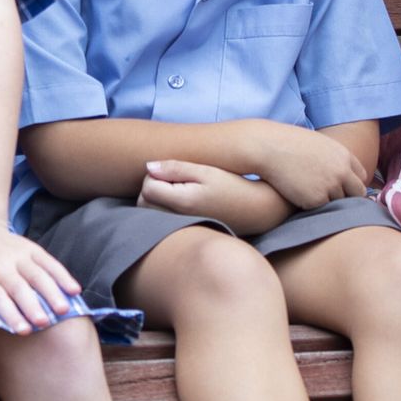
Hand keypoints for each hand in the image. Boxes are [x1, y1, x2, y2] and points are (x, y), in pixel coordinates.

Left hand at [0, 220, 81, 332]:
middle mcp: (0, 262)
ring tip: (64, 309)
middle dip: (32, 304)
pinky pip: (49, 261)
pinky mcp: (31, 249)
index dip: (9, 312)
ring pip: (38, 273)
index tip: (22, 330)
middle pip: (19, 285)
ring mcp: (18, 254)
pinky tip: (75, 290)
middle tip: (45, 323)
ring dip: (52, 291)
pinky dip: (62, 274)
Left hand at [137, 159, 293, 234]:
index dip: (155, 174)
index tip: (174, 171)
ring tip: (179, 190)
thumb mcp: (207, 172)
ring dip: (156, 199)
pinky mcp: (184, 233)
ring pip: (149, 213)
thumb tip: (148, 167)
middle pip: (143, 201)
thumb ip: (175, 168)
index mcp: (182, 202)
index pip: (147, 187)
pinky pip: (160, 222)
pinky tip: (180, 203)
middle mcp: (177, 220)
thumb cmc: (233, 187)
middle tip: (176, 180)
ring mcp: (180, 230)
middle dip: (152, 187)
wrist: (257, 212)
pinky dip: (162, 211)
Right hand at [247, 120, 367, 210]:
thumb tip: (338, 173)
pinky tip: (297, 195)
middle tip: (329, 196)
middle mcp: (342, 171)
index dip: (351, 183)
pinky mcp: (316, 200)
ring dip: (327, 201)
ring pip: (338, 202)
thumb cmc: (286, 143)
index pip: (361, 176)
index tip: (342, 187)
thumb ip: (332, 158)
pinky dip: (311, 205)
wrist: (267, 147)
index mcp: (344, 156)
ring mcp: (331, 186)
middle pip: (357, 193)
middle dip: (347, 196)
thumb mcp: (317, 144)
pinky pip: (320, 209)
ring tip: (307, 192)